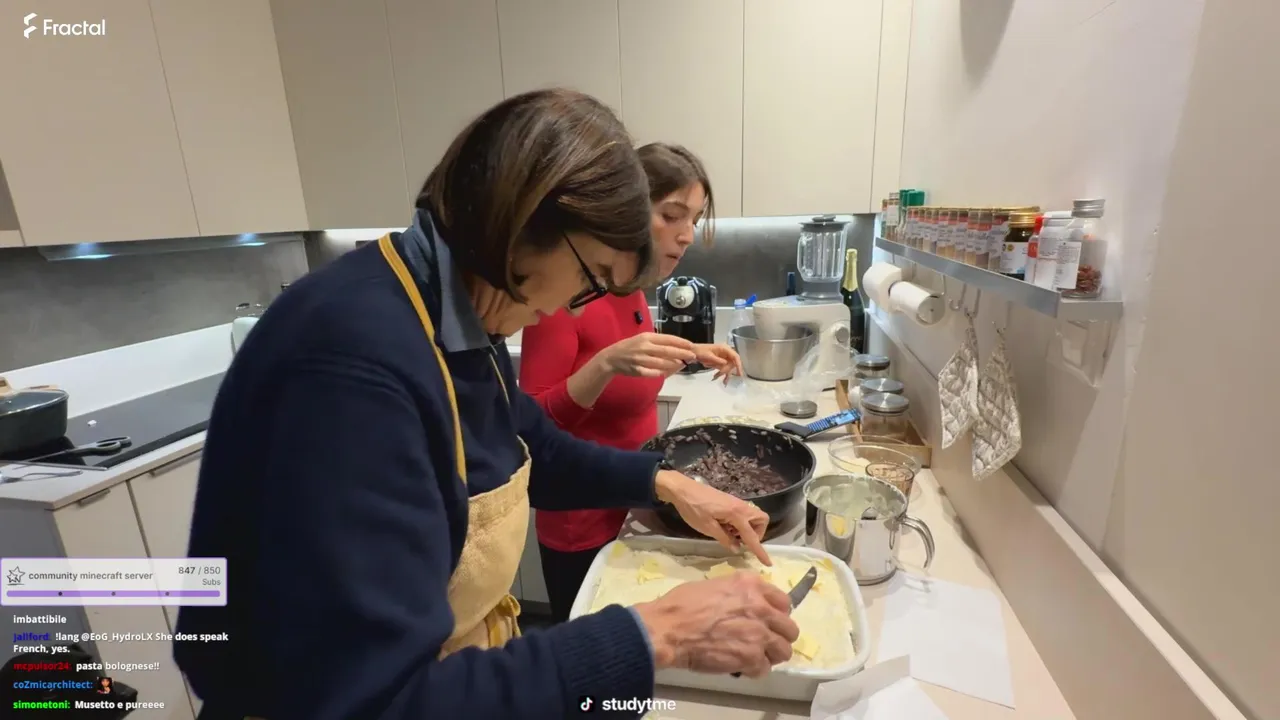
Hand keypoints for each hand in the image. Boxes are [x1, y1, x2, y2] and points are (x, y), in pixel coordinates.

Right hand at [597, 333, 696, 377]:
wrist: (611, 358)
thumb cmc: (630, 347)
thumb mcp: (643, 339)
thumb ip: (658, 343)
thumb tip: (677, 347)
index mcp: (646, 337)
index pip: (667, 339)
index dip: (681, 342)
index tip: (691, 345)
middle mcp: (644, 347)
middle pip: (667, 351)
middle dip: (682, 353)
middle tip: (692, 355)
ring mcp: (640, 359)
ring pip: (661, 363)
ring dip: (673, 364)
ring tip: (682, 364)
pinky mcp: (637, 370)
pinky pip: (652, 373)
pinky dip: (661, 373)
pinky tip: (667, 372)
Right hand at [633, 571, 798, 675]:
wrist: (668, 629)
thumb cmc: (681, 605)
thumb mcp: (714, 586)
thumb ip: (737, 594)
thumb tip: (743, 604)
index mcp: (751, 585)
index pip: (784, 601)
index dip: (778, 614)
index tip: (769, 621)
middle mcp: (761, 607)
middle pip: (789, 628)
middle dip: (778, 637)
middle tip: (763, 642)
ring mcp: (759, 633)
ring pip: (783, 651)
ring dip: (770, 655)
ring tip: (754, 657)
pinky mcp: (751, 657)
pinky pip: (764, 669)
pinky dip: (753, 670)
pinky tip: (740, 666)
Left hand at [655, 470, 770, 565]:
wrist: (682, 489)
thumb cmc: (693, 508)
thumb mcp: (707, 527)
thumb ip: (724, 538)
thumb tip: (737, 549)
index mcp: (736, 514)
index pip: (752, 536)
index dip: (760, 550)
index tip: (768, 563)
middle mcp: (741, 507)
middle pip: (762, 520)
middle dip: (758, 533)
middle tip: (742, 541)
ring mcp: (736, 502)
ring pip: (754, 516)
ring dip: (748, 528)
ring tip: (730, 534)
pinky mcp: (730, 502)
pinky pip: (744, 514)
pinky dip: (740, 523)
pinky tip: (725, 527)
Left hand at [693, 343, 743, 383]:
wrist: (693, 352)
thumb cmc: (700, 352)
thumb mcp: (709, 356)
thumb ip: (718, 360)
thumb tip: (726, 364)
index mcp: (724, 348)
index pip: (735, 357)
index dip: (738, 365)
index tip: (739, 374)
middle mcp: (726, 353)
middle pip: (732, 363)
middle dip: (728, 371)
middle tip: (720, 375)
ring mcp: (723, 357)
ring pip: (729, 367)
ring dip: (725, 374)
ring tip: (722, 381)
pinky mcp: (720, 362)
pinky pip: (724, 368)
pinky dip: (722, 374)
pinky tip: (719, 379)